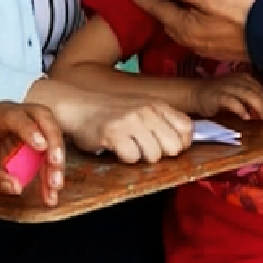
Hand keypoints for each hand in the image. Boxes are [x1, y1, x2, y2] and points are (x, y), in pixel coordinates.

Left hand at [0, 102, 65, 207]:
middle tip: (56, 164)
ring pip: (49, 135)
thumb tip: (16, 187)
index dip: (30, 129)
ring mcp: (23, 127)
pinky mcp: (30, 142)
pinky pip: (46, 153)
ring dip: (55, 160)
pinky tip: (50, 191)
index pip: (15, 116)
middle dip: (53, 140)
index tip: (42, 147)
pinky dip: (50, 171)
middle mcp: (11, 115)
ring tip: (54, 186)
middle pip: (41, 117)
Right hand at [57, 93, 192, 163]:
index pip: (187, 129)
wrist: (75, 105)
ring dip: (140, 156)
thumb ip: (162, 120)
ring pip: (154, 155)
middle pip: (174, 147)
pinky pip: (131, 158)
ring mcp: (131, 120)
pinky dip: (124, 158)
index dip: (179, 143)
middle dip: (160, 153)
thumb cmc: (109, 110)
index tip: (164, 145)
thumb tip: (183, 143)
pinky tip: (115, 147)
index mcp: (156, 104)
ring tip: (127, 145)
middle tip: (142, 146)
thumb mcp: (140, 107)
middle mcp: (147, 110)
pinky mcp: (114, 132)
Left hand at [130, 0, 261, 60]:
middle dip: (156, 2)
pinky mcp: (225, 46)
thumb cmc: (245, 11)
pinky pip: (199, 29)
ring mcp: (209, 46)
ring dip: (175, 9)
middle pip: (167, 17)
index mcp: (184, 26)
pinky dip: (192, 16)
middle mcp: (193, 40)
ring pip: (183, 24)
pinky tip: (199, 11)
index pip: (155, 7)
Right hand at [191, 72, 262, 121]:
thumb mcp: (239, 96)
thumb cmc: (218, 97)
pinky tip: (246, 118)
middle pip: (259, 93)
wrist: (195, 93)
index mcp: (246, 79)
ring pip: (249, 95)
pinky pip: (232, 101)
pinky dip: (241, 109)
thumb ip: (252, 102)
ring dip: (259, 107)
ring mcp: (228, 86)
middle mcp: (239, 80)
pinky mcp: (218, 94)